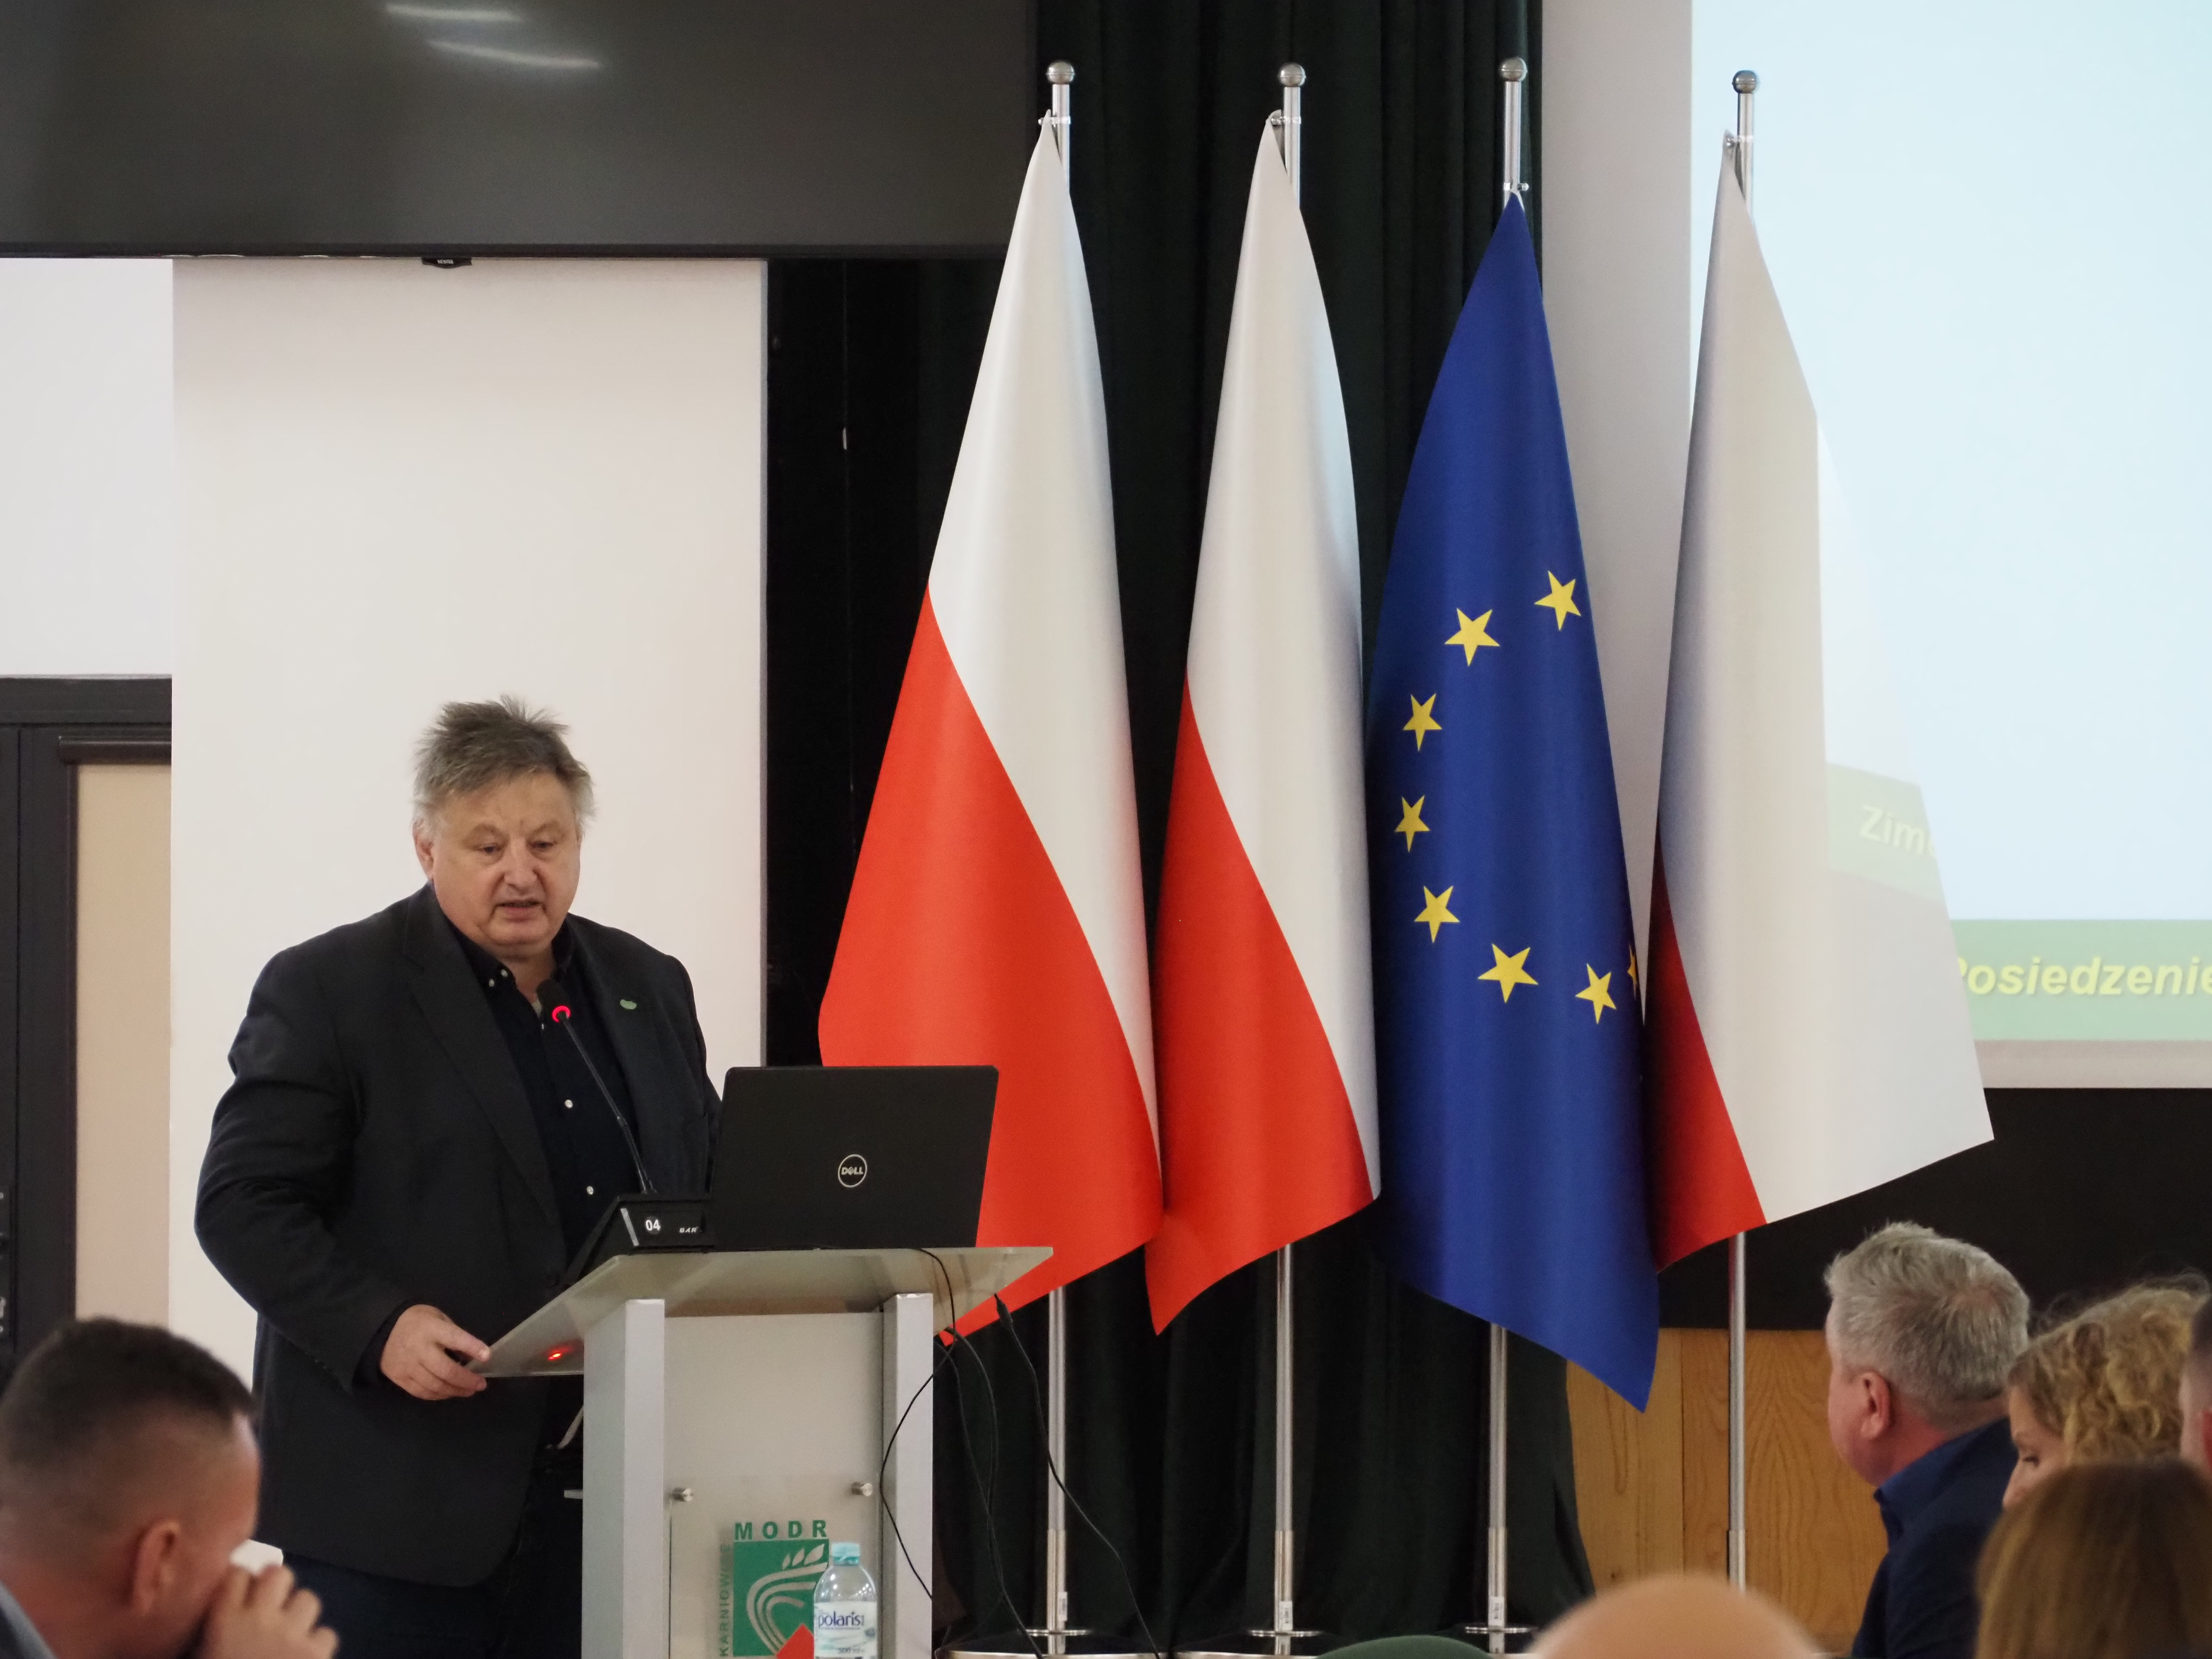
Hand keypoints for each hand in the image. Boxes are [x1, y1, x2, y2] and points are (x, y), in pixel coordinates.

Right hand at [198, 1563, 336, 1658]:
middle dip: (276, 1586)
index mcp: (223, 1623)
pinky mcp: (316, 1653)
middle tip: (270, 1605)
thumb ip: (208, 1641)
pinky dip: (317, 1644)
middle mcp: (260, 1619)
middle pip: (279, 1574)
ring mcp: (292, 1634)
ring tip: (290, 1632)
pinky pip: (326, 1634)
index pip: (237, 1575)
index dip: (241, 1580)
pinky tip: (306, 1658)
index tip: (241, 1590)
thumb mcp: (202, 1657)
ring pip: (308, 1599)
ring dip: (299, 1614)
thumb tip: (216, 1632)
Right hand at [380, 1303, 490, 1399]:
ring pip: (435, 1385)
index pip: (454, 1338)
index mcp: (431, 1329)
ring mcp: (408, 1366)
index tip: (487, 1356)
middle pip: (446, 1370)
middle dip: (466, 1380)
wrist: (382, 1329)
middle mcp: (419, 1349)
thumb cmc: (417, 1321)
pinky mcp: (400, 1378)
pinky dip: (438, 1395)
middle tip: (480, 1384)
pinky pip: (422, 1392)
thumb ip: (454, 1334)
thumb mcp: (437, 1317)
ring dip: (455, 1391)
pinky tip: (449, 1393)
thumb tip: (471, 1355)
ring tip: (469, 1391)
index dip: (472, 1347)